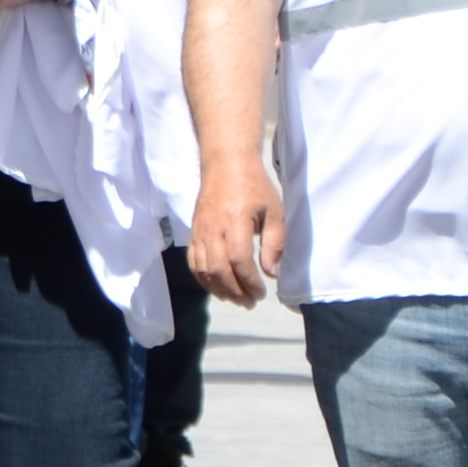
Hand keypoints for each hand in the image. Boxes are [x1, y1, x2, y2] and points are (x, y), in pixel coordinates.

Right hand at [190, 151, 284, 306]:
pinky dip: (203, 279)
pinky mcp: (194, 232)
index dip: (249, 281)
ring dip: (219, 289)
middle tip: (251, 302)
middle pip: (218, 269)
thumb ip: (274, 243)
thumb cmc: (254, 186)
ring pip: (203, 268)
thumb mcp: (274, 211)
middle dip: (235, 290)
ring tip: (236, 299)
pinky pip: (193, 261)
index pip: (238, 260)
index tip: (262, 292)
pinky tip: (217, 287)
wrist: (225, 164)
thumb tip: (272, 273)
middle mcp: (213, 228)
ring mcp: (200, 231)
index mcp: (235, 221)